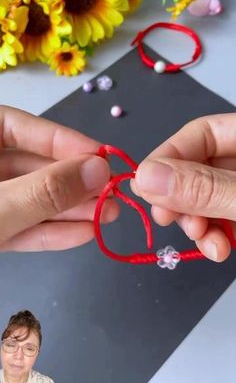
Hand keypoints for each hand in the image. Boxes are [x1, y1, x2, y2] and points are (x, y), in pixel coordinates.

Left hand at [0, 105, 117, 251]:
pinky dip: (49, 233)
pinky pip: (19, 227)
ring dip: (69, 211)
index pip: (14, 125)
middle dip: (73, 184)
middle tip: (111, 194)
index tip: (99, 158)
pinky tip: (83, 233)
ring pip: (29, 200)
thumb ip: (44, 190)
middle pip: (29, 167)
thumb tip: (98, 171)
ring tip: (107, 216)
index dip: (61, 139)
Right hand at [132, 113, 235, 261]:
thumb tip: (144, 178)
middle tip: (166, 219)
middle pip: (198, 168)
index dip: (169, 158)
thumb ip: (204, 189)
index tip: (147, 190)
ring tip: (202, 241)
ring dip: (196, 223)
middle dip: (181, 198)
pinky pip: (221, 220)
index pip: (201, 133)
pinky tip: (217, 250)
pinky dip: (213, 236)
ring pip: (205, 199)